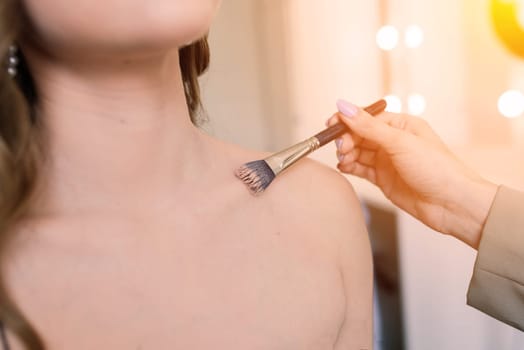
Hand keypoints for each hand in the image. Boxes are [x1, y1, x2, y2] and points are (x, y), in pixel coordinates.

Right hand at [327, 99, 497, 248]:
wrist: (452, 204)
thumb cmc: (436, 169)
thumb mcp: (399, 143)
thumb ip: (368, 126)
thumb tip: (344, 106)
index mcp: (401, 125)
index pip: (367, 117)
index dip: (348, 119)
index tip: (331, 124)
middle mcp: (393, 141)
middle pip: (360, 134)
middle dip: (346, 139)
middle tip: (341, 148)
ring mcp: (387, 160)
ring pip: (358, 151)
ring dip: (347, 153)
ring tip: (344, 159)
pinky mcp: (383, 178)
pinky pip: (360, 168)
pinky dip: (350, 167)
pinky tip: (344, 167)